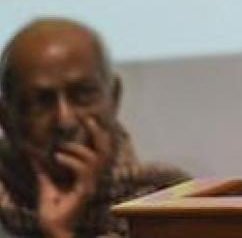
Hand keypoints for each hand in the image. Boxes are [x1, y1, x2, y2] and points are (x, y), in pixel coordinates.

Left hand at [35, 116, 113, 237]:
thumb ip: (43, 172)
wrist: (54, 231)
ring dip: (78, 149)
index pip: (98, 149)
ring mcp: (91, 184)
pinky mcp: (84, 190)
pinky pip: (83, 170)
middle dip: (97, 132)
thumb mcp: (46, 188)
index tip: (88, 117)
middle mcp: (93, 178)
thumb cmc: (52, 214)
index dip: (96, 133)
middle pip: (105, 149)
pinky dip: (71, 161)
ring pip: (96, 158)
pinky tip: (58, 159)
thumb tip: (34, 157)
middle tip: (87, 118)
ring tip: (61, 149)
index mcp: (87, 176)